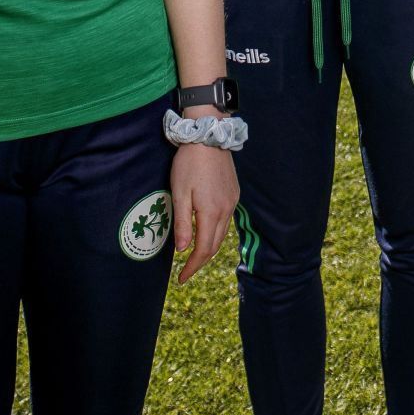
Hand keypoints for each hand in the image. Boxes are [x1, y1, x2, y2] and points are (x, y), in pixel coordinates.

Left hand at [171, 141, 238, 282]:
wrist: (208, 135)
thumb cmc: (189, 163)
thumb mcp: (179, 193)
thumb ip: (182, 222)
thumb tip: (182, 250)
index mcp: (211, 212)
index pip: (202, 249)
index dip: (192, 267)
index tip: (180, 279)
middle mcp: (226, 210)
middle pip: (214, 246)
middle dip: (200, 262)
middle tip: (185, 272)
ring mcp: (232, 202)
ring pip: (221, 235)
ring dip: (208, 248)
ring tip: (194, 256)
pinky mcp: (234, 194)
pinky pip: (225, 221)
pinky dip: (215, 233)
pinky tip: (206, 233)